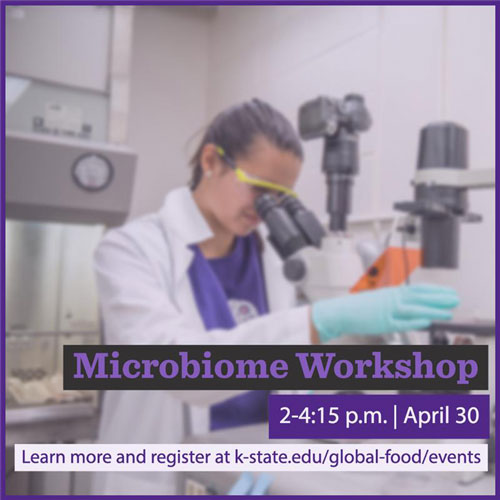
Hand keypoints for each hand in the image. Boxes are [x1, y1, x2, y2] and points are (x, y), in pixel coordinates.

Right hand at [312, 284, 458, 343]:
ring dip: (432, 311)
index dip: (436, 291)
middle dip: (439, 299)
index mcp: (392, 292)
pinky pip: (401, 322)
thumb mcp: (380, 299)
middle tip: (454, 299)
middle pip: (420, 298)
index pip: (418, 289)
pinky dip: (414, 322)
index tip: (448, 292)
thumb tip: (414, 306)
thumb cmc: (359, 307)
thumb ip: (396, 301)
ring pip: (414, 310)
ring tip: (447, 313)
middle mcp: (392, 299)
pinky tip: (426, 323)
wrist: (341, 311)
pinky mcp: (382, 323)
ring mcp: (388, 311)